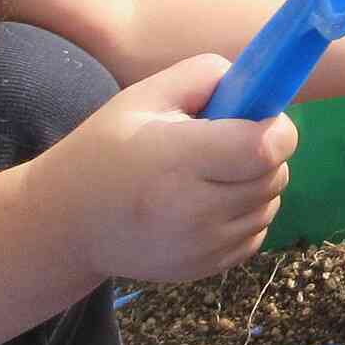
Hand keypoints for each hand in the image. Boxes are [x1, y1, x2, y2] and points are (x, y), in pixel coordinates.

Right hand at [36, 56, 293, 284]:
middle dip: (265, 153)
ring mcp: (202, 246)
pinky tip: (209, 203)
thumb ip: (203, 76)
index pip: (265, 147)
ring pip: (269, 206)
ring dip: (256, 185)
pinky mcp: (206, 268)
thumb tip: (257, 84)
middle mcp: (194, 210)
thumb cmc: (107, 149)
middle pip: (274, 176)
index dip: (276, 128)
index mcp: (177, 159)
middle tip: (229, 143)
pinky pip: (256, 235)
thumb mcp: (144, 97)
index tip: (259, 118)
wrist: (68, 223)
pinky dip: (245, 216)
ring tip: (214, 173)